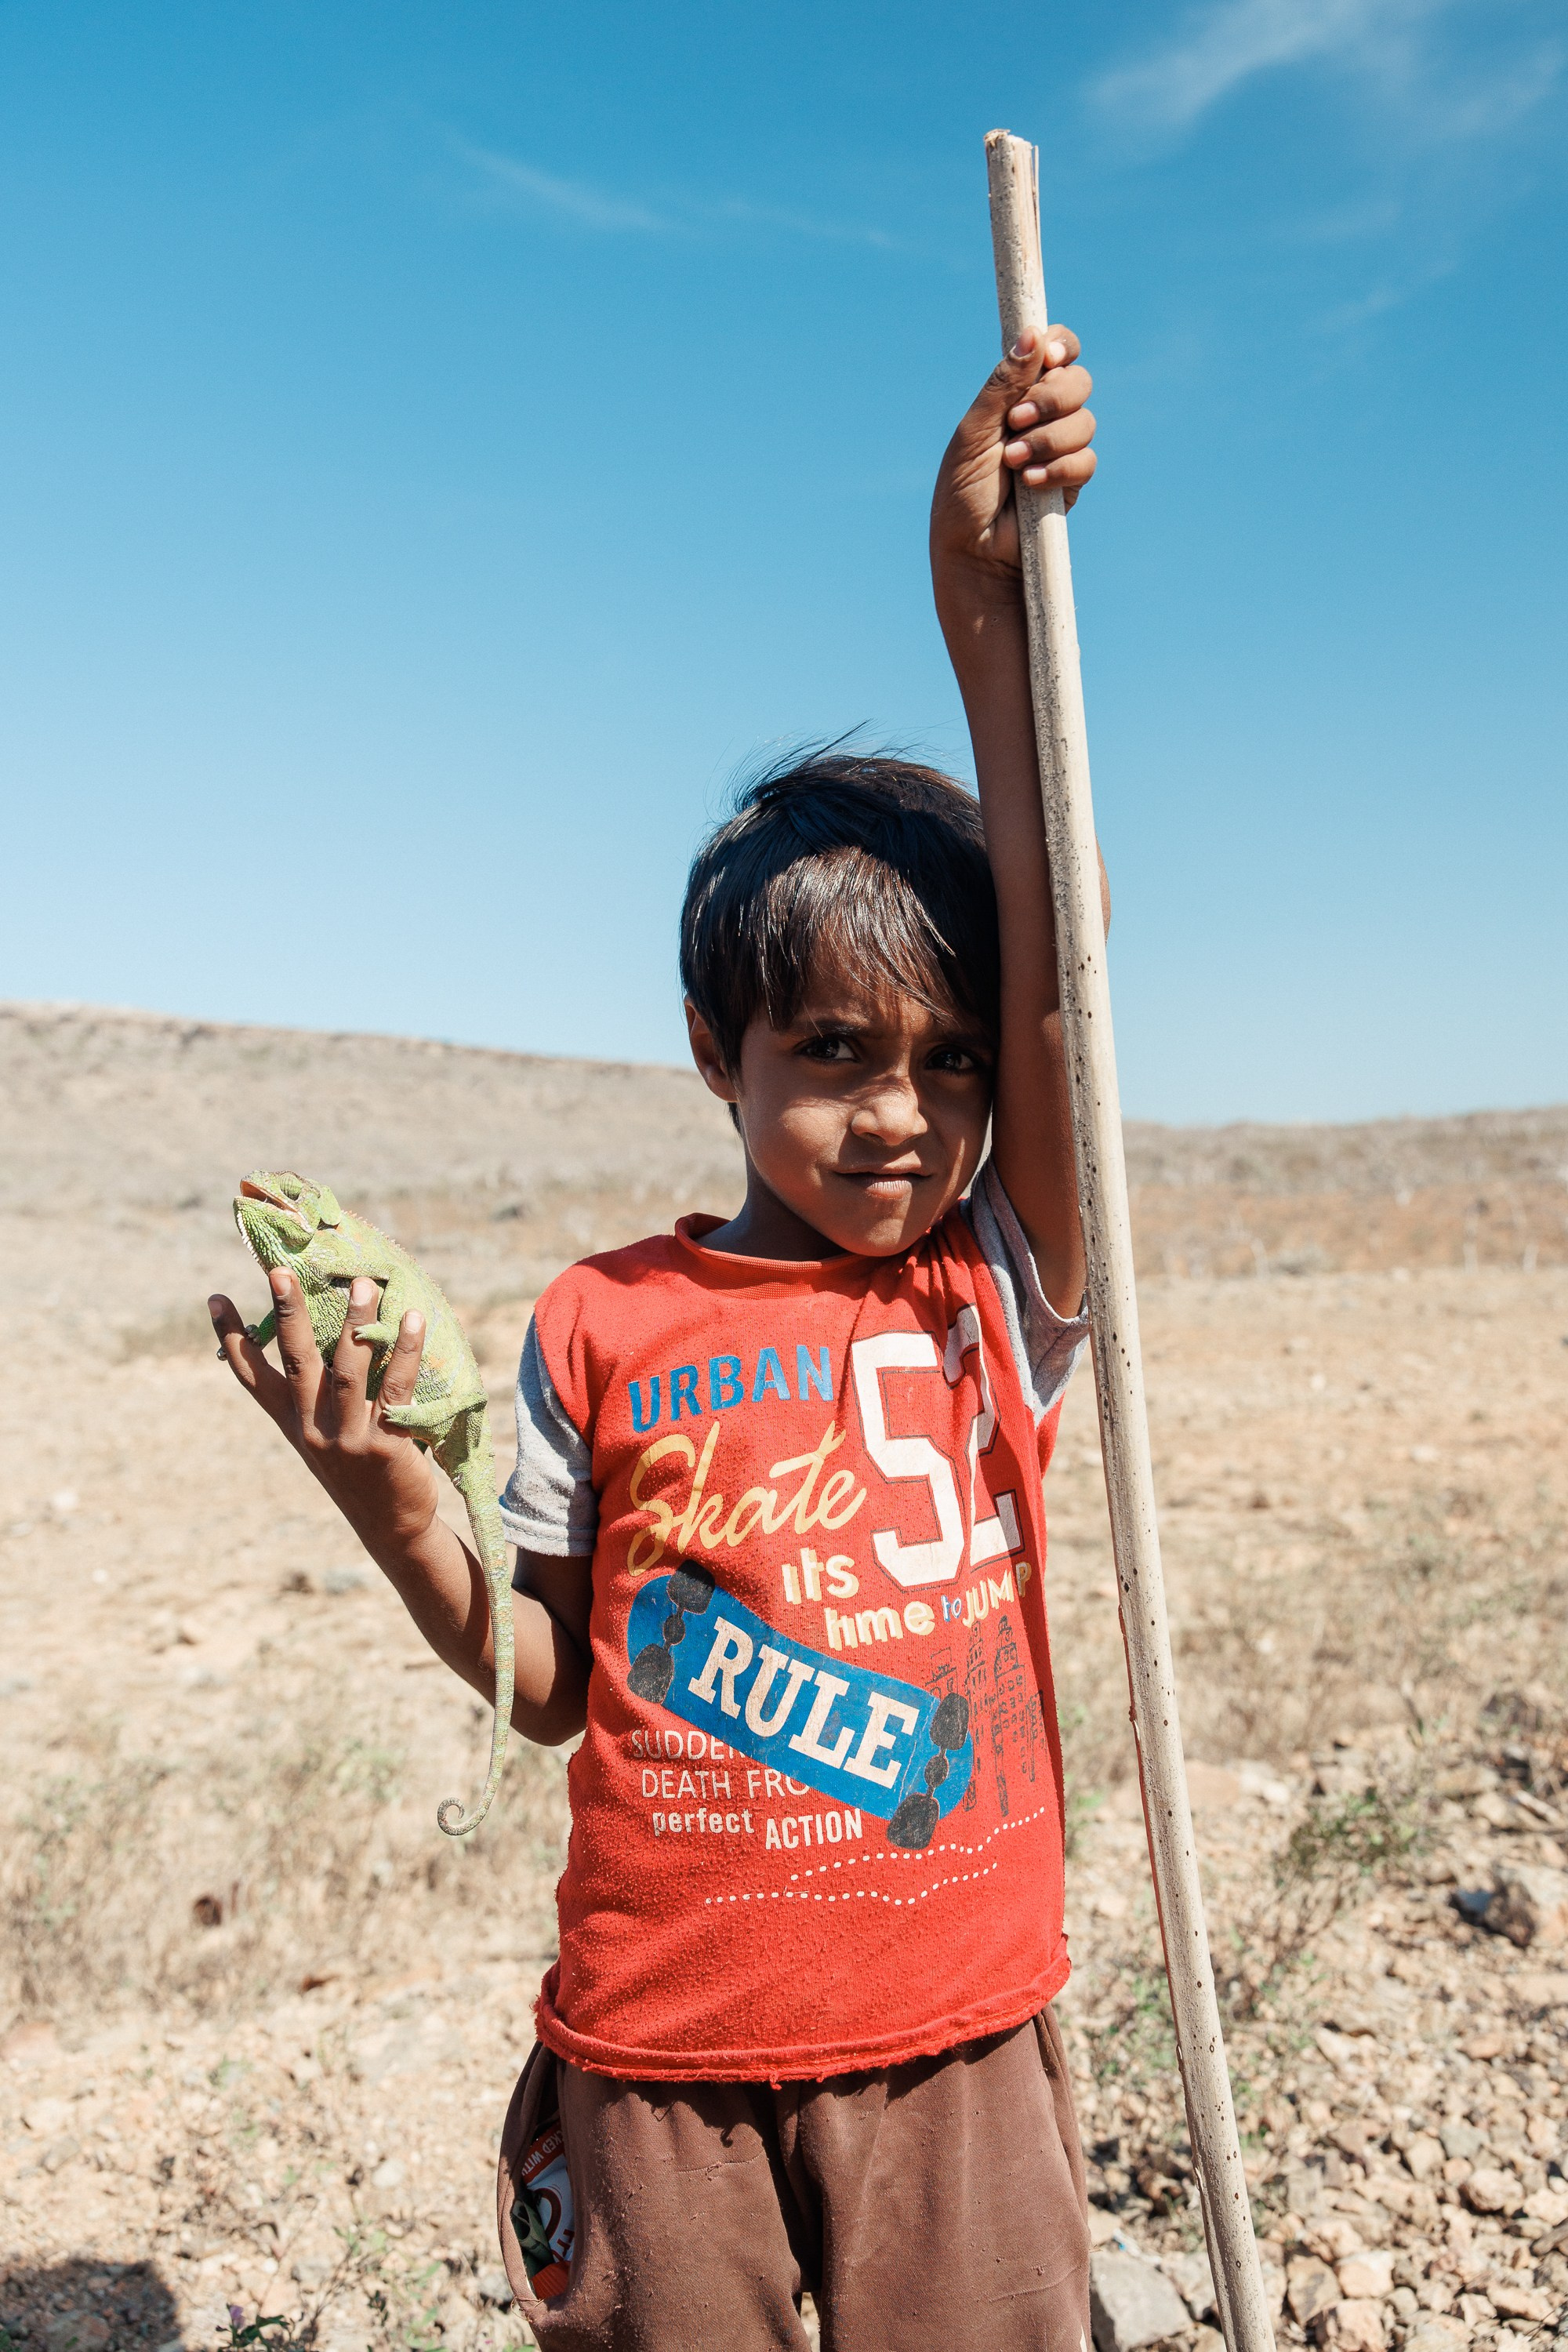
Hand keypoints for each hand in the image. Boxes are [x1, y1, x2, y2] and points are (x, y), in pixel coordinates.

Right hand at [209, 1268, 440, 1554]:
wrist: (391, 1525)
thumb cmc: (360, 1467)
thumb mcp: (328, 1431)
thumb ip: (325, 1389)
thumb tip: (338, 1324)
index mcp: (292, 1421)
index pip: (251, 1375)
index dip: (232, 1338)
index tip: (214, 1297)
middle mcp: (312, 1428)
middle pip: (297, 1362)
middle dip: (288, 1315)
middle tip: (280, 1272)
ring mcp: (347, 1438)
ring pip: (349, 1371)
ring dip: (356, 1324)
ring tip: (364, 1285)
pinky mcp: (386, 1446)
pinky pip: (396, 1389)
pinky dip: (405, 1353)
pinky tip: (414, 1321)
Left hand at [930, 325, 1094, 617]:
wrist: (973, 552)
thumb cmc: (962, 494)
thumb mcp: (974, 433)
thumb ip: (1002, 386)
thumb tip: (1032, 335)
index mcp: (1016, 395)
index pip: (1054, 351)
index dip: (1059, 347)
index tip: (1048, 358)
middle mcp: (1043, 416)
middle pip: (1079, 380)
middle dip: (1053, 398)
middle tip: (1017, 422)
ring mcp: (1060, 448)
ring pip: (1086, 421)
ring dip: (1048, 439)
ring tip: (1014, 463)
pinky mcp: (1072, 481)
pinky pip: (1087, 460)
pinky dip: (1058, 469)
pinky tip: (1030, 485)